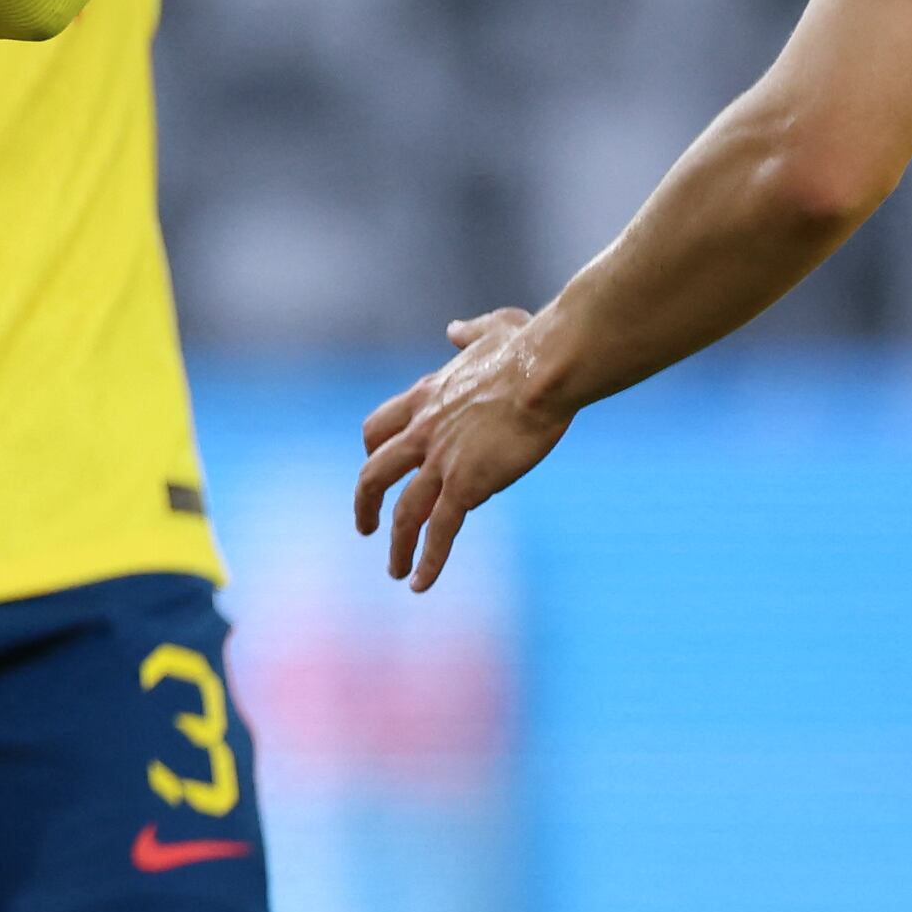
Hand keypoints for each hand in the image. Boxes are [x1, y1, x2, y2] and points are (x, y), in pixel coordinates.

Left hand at [353, 307, 571, 591]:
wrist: (547, 369)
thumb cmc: (531, 347)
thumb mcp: (493, 328)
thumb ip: (469, 333)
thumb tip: (453, 330)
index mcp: (426, 396)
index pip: (380, 428)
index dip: (375, 451)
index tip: (378, 467)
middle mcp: (423, 431)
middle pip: (375, 473)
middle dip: (366, 502)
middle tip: (365, 527)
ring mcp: (442, 460)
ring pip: (404, 512)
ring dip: (396, 545)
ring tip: (396, 572)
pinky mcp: (467, 484)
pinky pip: (439, 531)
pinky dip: (428, 560)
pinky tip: (421, 584)